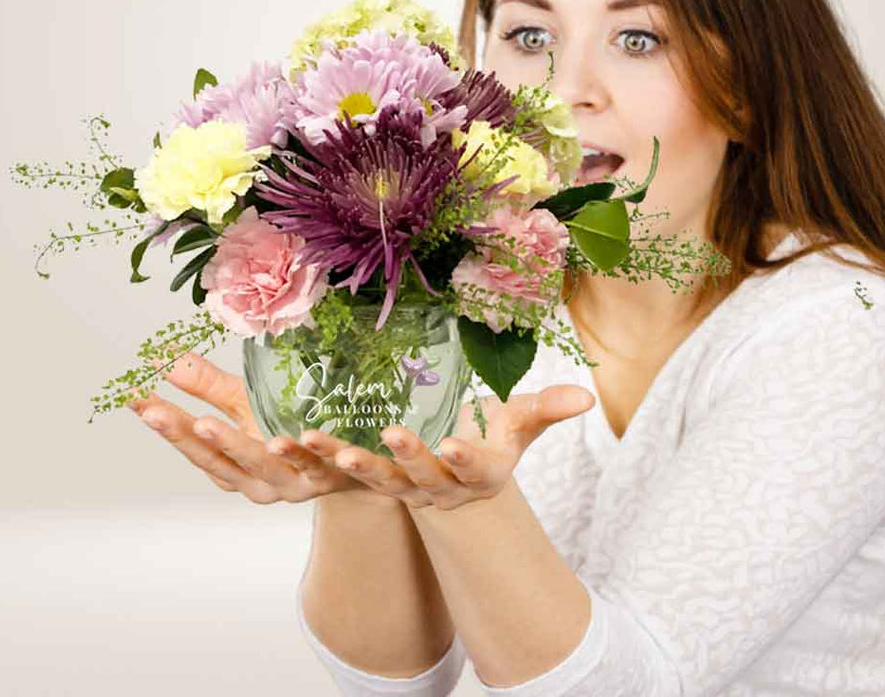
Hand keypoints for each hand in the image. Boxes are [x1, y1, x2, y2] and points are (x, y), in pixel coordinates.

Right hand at [128, 349, 397, 506]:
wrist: (354, 467)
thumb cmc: (290, 429)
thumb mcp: (246, 404)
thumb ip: (206, 385)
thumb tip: (160, 355)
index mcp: (233, 469)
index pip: (193, 446)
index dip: (165, 424)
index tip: (135, 398)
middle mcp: (258, 484)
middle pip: (220, 461)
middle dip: (189, 437)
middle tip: (157, 412)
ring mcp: (294, 484)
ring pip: (265, 468)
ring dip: (238, 447)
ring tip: (210, 424)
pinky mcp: (331, 476)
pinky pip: (321, 464)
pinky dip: (311, 451)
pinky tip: (302, 435)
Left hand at [306, 384, 595, 510]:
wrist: (460, 472)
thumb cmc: (493, 439)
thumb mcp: (520, 423)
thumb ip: (547, 410)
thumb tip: (588, 396)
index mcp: (479, 474)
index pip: (474, 468)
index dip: (465, 459)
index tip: (453, 443)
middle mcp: (441, 487)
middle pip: (423, 476)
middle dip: (408, 457)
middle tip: (389, 434)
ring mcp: (405, 488)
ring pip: (375, 479)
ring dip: (349, 464)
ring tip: (323, 445)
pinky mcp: (377, 480)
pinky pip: (346, 473)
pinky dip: (321, 459)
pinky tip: (297, 439)